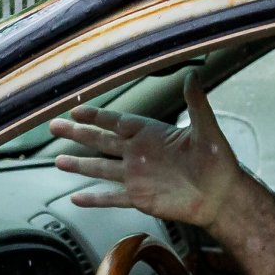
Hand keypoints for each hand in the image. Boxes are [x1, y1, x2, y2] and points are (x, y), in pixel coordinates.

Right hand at [52, 74, 261, 234]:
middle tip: (54, 126)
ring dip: (79, 164)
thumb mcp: (206, 129)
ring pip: (100, 168)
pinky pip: (112, 198)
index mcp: (151, 134)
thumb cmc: (217, 161)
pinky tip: (76, 198)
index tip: (77, 109)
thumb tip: (194, 76)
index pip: (116, 121)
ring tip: (58, 160)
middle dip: (78, 133)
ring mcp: (136, 177)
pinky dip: (94, 198)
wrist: (221, 195)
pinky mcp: (139, 198)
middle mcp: (138, 153)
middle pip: (101, 141)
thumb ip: (196, 104)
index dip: (97, 115)